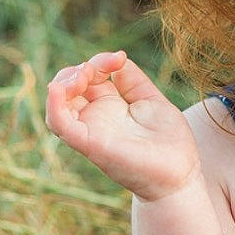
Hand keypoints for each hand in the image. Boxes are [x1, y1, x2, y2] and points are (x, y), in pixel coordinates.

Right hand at [45, 50, 199, 199]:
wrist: (180, 175)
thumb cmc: (169, 143)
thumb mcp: (151, 100)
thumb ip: (132, 80)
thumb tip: (117, 59)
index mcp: (110, 106)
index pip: (88, 77)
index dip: (98, 61)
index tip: (119, 60)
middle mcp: (96, 118)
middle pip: (67, 88)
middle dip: (77, 70)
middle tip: (97, 69)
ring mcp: (91, 130)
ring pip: (58, 105)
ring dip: (63, 83)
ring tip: (83, 75)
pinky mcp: (89, 144)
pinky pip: (60, 125)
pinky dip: (54, 106)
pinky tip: (59, 89)